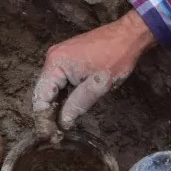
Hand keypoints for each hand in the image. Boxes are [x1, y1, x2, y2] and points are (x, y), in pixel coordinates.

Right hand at [33, 11, 155, 131]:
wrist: (129, 34)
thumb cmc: (116, 57)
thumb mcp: (98, 85)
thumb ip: (78, 104)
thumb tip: (63, 123)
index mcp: (55, 63)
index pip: (41, 97)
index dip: (44, 118)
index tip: (50, 135)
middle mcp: (52, 58)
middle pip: (43, 92)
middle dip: (48, 114)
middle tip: (56, 134)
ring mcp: (59, 56)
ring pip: (51, 87)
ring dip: (55, 105)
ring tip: (60, 125)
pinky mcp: (67, 57)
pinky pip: (59, 80)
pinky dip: (62, 95)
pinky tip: (66, 108)